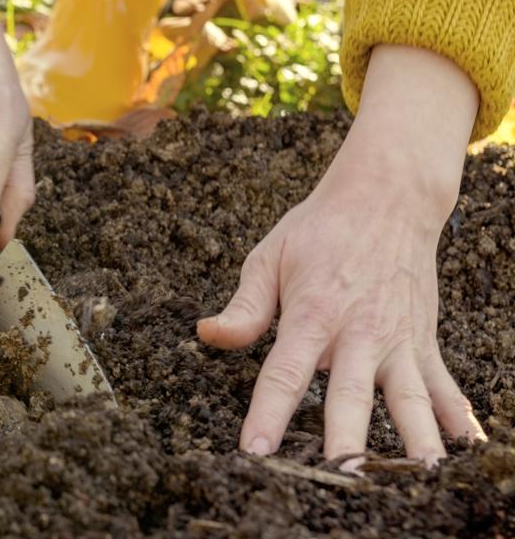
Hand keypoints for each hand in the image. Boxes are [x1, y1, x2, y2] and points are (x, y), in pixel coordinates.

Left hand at [198, 45, 487, 466]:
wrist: (387, 198)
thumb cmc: (319, 231)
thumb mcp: (270, 258)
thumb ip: (244, 307)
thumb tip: (206, 334)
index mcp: (313, 314)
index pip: (285, 373)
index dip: (268, 413)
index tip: (256, 451)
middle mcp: (359, 333)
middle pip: (352, 396)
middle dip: (348, 440)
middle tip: (342, 478)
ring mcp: (398, 340)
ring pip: (408, 398)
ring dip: (415, 438)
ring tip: (420, 475)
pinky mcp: (423, 340)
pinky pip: (442, 384)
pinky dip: (457, 416)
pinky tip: (470, 448)